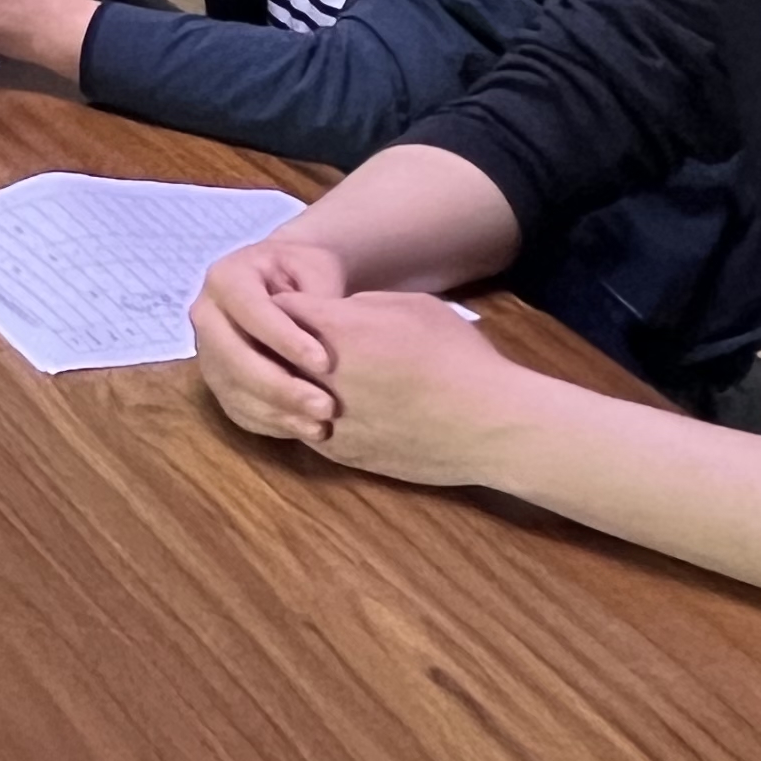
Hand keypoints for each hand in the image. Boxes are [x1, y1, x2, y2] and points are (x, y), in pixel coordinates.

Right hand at [191, 229, 356, 441]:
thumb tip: (327, 336)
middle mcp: (206, 315)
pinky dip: (272, 424)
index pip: (250, 311)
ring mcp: (208, 352)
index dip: (284, 339)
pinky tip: (306, 430)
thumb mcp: (315, 266)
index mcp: (225, 278)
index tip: (325, 363)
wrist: (286, 281)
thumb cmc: (304, 269)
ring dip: (278, 412)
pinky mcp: (218, 381)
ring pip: (234, 389)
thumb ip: (319, 296)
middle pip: (233, 358)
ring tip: (321, 424)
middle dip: (280, 386)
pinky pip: (238, 409)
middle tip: (326, 406)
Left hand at [275, 291, 536, 488]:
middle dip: (277, 346)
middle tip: (287, 341)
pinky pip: (305, 431)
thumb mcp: (410, 307)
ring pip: (281, 398)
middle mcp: (320, 377)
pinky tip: (326, 410)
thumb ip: (360, 307)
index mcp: (336, 331)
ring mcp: (328, 420)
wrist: (490, 425)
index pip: (278, 310)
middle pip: (270, 355)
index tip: (295, 307)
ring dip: (288, 387)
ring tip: (304, 377)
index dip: (285, 306)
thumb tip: (335, 314)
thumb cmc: (458, 357)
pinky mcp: (341, 453)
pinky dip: (307, 419)